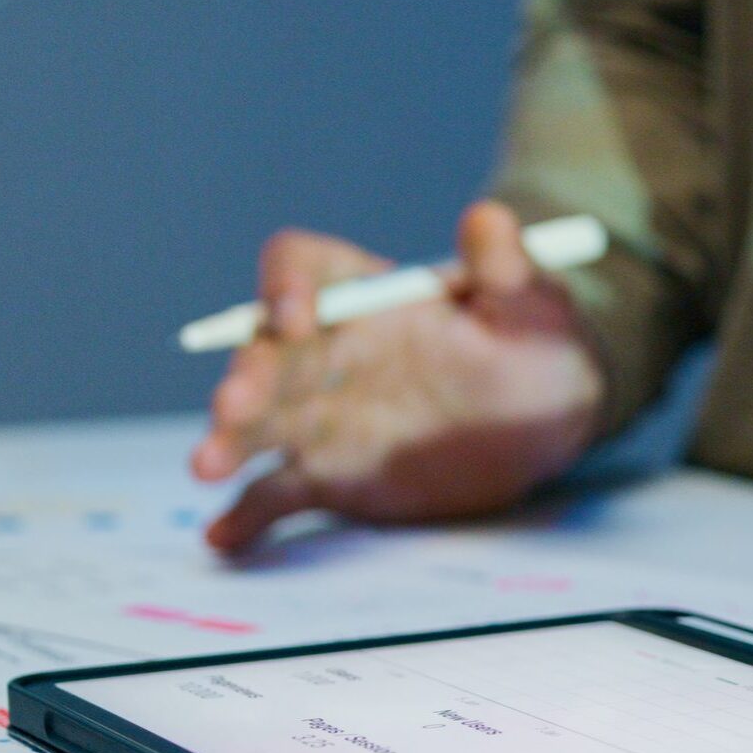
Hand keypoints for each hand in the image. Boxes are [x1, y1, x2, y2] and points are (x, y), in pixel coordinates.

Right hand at [190, 201, 606, 551]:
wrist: (545, 413)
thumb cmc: (533, 338)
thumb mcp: (530, 298)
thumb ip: (505, 266)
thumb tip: (490, 218)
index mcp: (366, 295)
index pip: (303, 270)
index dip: (287, 286)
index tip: (296, 319)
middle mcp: (329, 351)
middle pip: (268, 353)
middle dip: (249, 378)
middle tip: (234, 407)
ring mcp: (325, 415)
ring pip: (264, 422)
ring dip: (232, 439)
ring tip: (207, 465)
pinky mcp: (335, 473)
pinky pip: (282, 491)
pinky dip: (250, 513)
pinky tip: (224, 535)